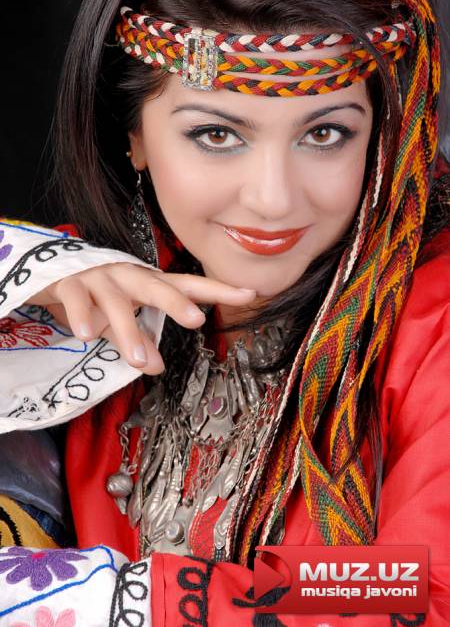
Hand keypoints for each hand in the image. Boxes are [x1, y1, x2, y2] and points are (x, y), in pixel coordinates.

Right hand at [28, 263, 255, 374]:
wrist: (49, 268)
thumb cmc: (97, 294)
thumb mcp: (122, 318)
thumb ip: (140, 340)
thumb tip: (157, 368)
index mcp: (147, 283)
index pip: (187, 285)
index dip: (218, 290)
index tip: (250, 293)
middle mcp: (128, 276)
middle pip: (156, 286)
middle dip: (176, 302)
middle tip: (194, 320)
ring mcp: (99, 277)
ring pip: (116, 301)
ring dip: (127, 329)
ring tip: (137, 359)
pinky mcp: (69, 282)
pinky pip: (77, 298)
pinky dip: (80, 314)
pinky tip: (85, 333)